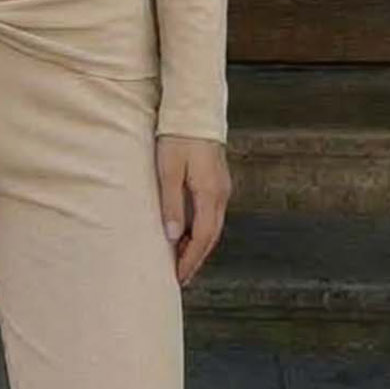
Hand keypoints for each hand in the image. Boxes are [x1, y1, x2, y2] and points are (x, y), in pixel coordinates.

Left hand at [155, 135, 229, 287]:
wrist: (194, 110)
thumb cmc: (177, 137)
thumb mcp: (168, 171)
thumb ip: (171, 204)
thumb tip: (173, 237)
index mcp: (209, 194)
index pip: (202, 238)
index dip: (190, 260)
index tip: (177, 277)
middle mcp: (220, 194)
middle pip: (210, 236)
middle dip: (196, 259)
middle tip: (180, 278)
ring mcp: (221, 188)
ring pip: (212, 227)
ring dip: (198, 247)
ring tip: (183, 262)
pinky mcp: (217, 181)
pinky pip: (211, 215)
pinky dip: (200, 231)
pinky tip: (189, 236)